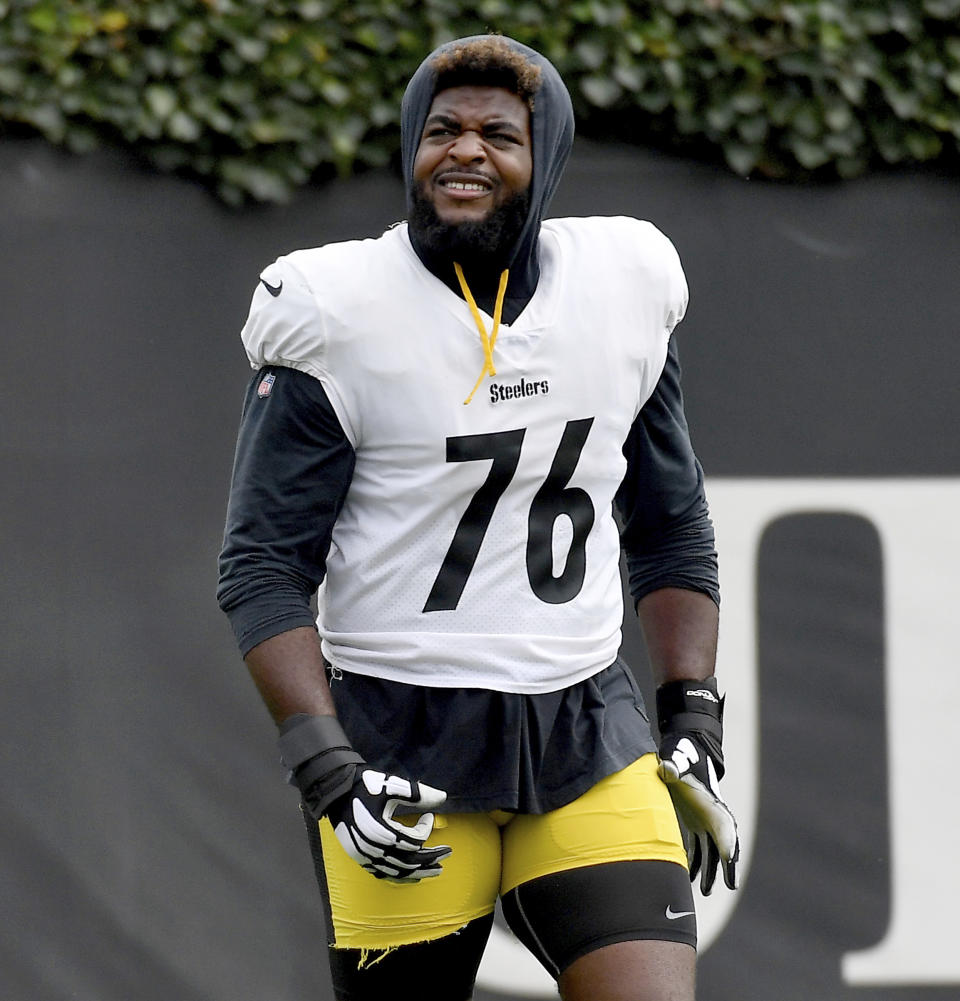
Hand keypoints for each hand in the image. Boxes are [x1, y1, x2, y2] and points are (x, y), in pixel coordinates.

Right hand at [278, 713, 451, 882]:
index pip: (413, 840)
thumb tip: (443, 798)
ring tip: (435, 871)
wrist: (335, 790)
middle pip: (409, 861)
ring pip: (397, 872)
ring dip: (418, 872)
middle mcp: (373, 849)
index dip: (425, 829)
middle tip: (448, 854)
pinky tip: (410, 877)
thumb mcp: (392, 786)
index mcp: (382, 831)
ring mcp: (365, 856)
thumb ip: (418, 793)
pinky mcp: (359, 858)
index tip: (429, 815)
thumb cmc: (364, 786)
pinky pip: (382, 874)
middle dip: (430, 859)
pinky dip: (399, 877)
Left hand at [656, 679, 739, 893]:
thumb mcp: (680, 759)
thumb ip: (674, 765)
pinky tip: (685, 879)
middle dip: (722, 869)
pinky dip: (692, 863)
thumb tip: (666, 769)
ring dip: (707, 871)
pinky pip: (696, 848)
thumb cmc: (684, 755)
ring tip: (702, 892)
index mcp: (712, 805)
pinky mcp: (692, 822)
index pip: (725, 831)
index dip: (728, 849)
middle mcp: (712, 816)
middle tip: (723, 888)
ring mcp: (703, 821)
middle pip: (721, 848)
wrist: (686, 748)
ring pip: (708, 852)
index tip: (730, 869)